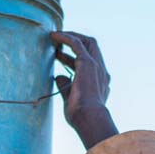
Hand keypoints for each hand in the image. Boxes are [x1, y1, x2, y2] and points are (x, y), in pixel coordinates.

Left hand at [50, 31, 117, 148]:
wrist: (89, 118)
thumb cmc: (81, 115)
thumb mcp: (71, 99)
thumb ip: (66, 86)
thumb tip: (58, 76)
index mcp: (99, 81)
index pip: (88, 63)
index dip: (73, 57)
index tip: (59, 55)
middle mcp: (100, 71)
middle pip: (91, 48)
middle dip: (76, 41)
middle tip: (59, 42)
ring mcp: (96, 66)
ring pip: (87, 42)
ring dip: (70, 36)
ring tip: (54, 35)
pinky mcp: (87, 63)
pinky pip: (76, 43)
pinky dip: (66, 37)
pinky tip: (54, 35)